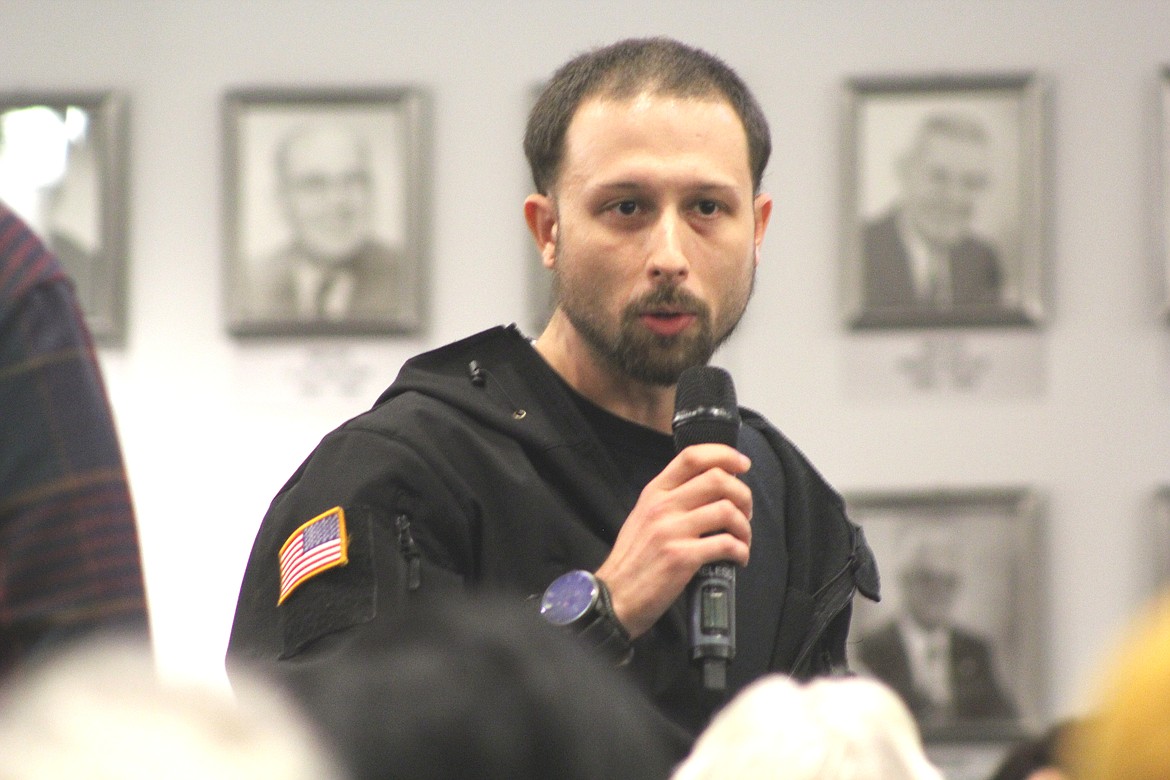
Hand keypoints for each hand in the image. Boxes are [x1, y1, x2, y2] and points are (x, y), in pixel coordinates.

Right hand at [595, 443, 751, 638]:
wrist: (614, 597)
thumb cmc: (633, 561)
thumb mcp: (643, 517)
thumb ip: (671, 499)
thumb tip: (712, 489)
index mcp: (654, 493)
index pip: (692, 457)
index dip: (724, 454)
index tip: (743, 464)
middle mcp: (662, 506)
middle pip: (717, 479)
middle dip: (743, 495)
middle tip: (745, 513)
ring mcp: (671, 531)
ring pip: (727, 511)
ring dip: (745, 527)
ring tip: (742, 540)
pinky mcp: (682, 557)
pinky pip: (726, 544)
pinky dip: (741, 551)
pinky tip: (738, 558)